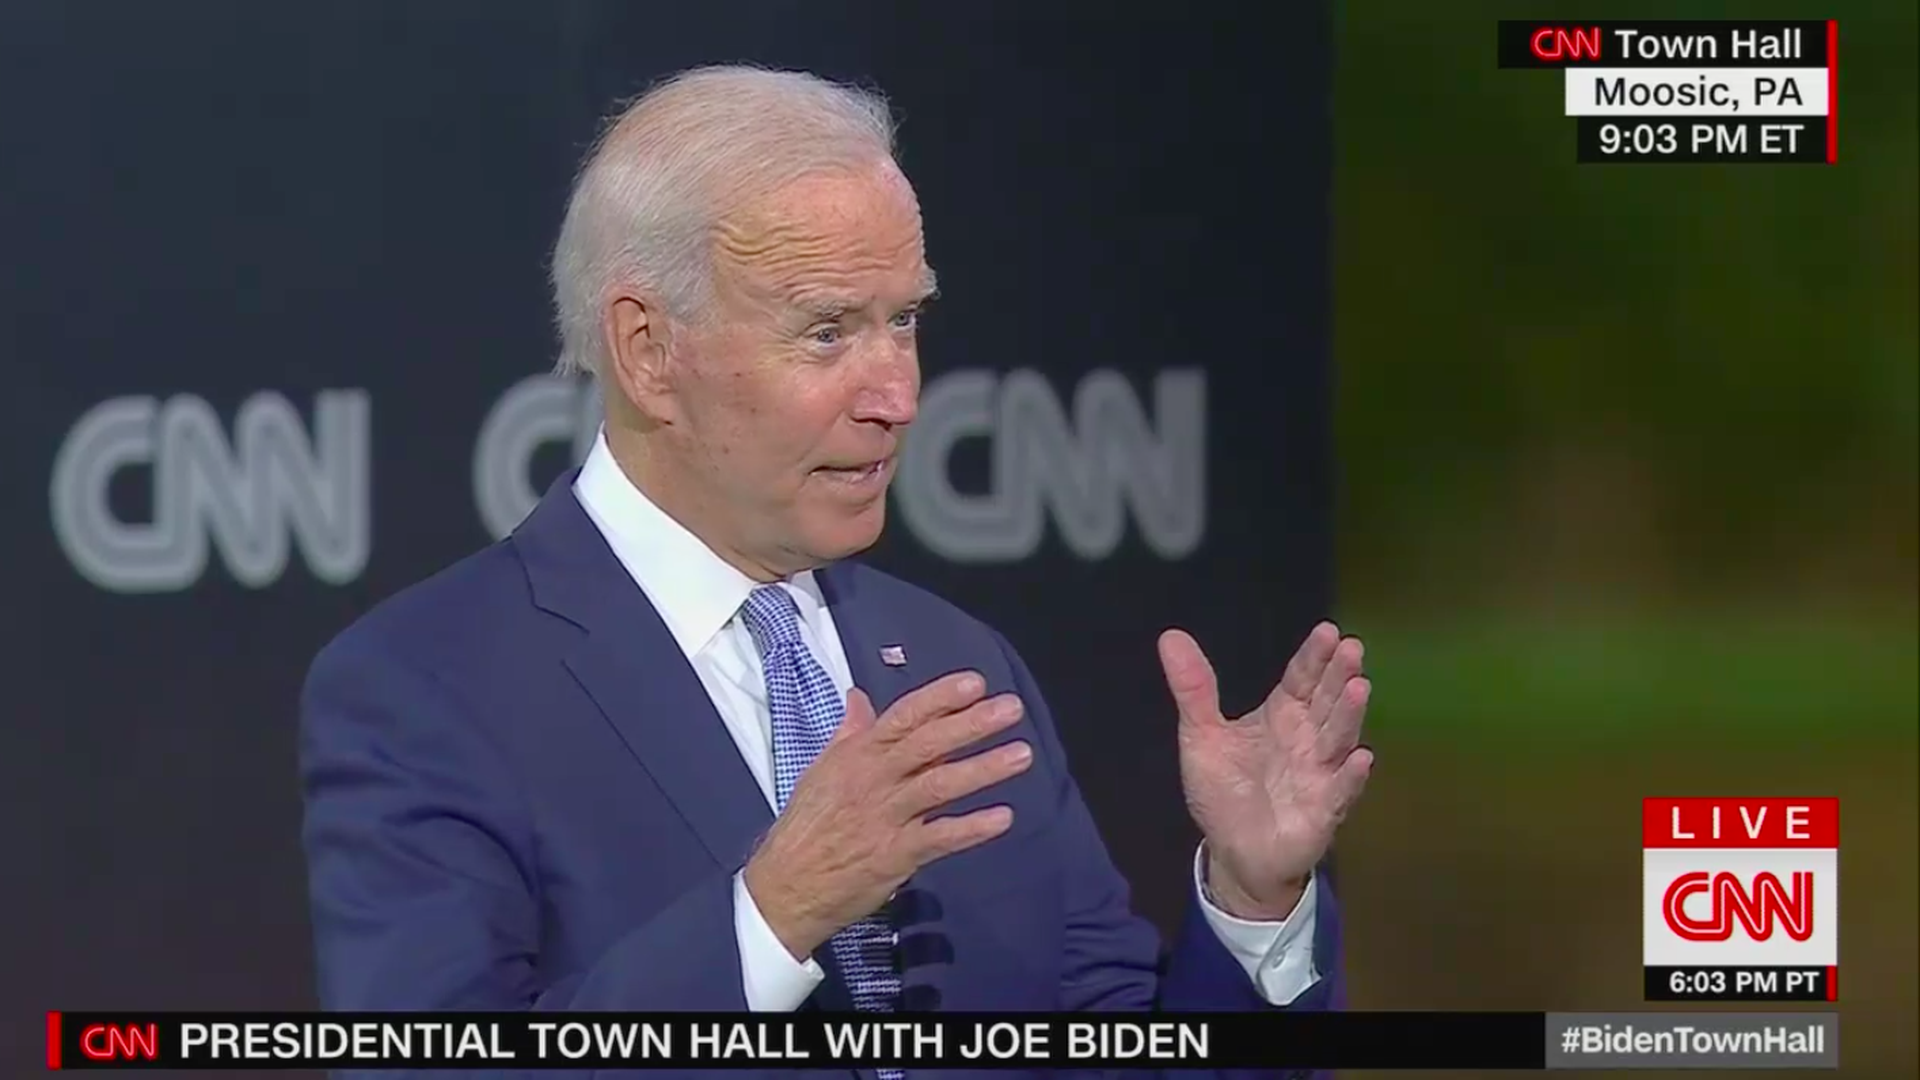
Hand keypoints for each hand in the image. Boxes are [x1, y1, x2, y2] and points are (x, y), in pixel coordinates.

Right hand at [743, 672, 1031, 958]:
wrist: (784, 887)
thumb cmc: (805, 826)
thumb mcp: (820, 772)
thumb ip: (849, 735)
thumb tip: (859, 697)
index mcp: (857, 756)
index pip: (903, 717)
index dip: (939, 698)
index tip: (975, 683)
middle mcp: (874, 780)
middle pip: (928, 744)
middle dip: (972, 724)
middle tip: (1012, 708)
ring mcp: (886, 817)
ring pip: (939, 785)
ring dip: (982, 768)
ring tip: (1022, 754)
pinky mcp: (895, 855)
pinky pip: (939, 837)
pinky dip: (971, 828)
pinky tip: (1003, 817)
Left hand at [1159, 622, 1372, 919]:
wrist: (1233, 851)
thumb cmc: (1224, 791)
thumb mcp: (1201, 737)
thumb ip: (1193, 690)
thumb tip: (1169, 636)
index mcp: (1281, 716)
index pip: (1301, 679)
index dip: (1314, 657)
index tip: (1328, 630)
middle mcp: (1307, 739)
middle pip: (1326, 701)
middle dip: (1339, 675)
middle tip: (1352, 648)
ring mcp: (1320, 773)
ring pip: (1338, 738)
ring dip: (1349, 715)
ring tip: (1359, 687)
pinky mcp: (1323, 811)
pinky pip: (1340, 792)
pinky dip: (1351, 776)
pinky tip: (1361, 757)